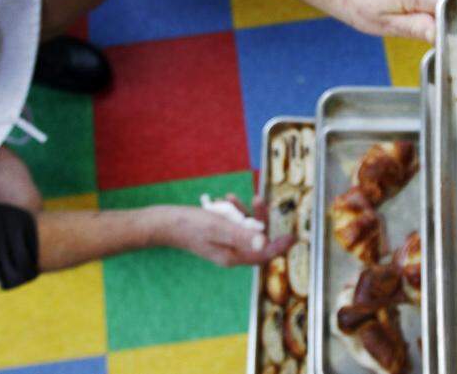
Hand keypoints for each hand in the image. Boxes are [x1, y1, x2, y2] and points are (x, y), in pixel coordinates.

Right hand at [156, 195, 293, 267]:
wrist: (162, 223)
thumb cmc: (188, 225)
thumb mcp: (218, 227)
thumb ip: (242, 234)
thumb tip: (264, 240)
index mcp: (233, 257)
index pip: (264, 255)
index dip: (280, 245)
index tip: (294, 236)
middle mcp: (231, 253)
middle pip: (256, 238)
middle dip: (257, 218)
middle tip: (257, 199)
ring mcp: (223, 244)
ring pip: (244, 228)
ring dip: (241, 211)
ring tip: (229, 199)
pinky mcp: (217, 235)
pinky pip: (232, 224)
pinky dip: (230, 212)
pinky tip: (222, 201)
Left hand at [333, 0, 451, 41]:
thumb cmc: (362, 10)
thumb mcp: (388, 26)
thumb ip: (417, 28)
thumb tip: (439, 35)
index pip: (444, 7)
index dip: (446, 23)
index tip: (441, 37)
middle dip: (446, 13)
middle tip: (430, 29)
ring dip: (441, 6)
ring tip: (419, 17)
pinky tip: (418, 7)